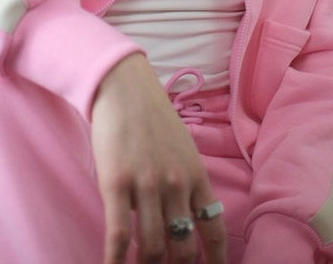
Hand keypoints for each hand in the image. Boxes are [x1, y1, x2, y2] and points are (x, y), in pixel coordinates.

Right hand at [91, 53, 226, 263]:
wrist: (123, 86)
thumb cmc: (151, 116)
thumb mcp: (182, 147)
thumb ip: (186, 181)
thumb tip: (185, 216)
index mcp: (196, 175)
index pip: (213, 228)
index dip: (215, 259)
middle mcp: (176, 184)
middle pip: (184, 246)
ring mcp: (147, 185)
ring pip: (153, 247)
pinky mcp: (117, 183)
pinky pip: (119, 234)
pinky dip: (116, 261)